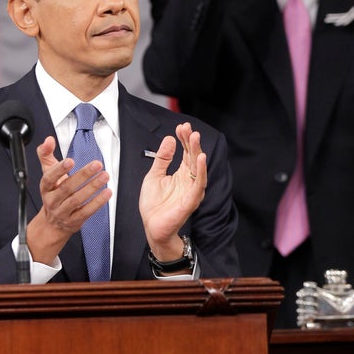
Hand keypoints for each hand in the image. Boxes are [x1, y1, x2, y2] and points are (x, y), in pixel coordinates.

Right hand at [25, 136, 111, 264]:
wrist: (52, 223)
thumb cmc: (53, 193)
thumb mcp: (48, 173)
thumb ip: (46, 154)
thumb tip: (48, 140)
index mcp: (46, 187)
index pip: (49, 177)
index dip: (59, 169)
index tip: (70, 160)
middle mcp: (52, 200)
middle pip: (67, 188)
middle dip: (83, 175)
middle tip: (97, 164)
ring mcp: (62, 212)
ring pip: (77, 200)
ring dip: (92, 187)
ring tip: (104, 176)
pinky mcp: (74, 221)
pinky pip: (86, 212)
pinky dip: (97, 202)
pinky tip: (106, 193)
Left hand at [139, 123, 206, 259]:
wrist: (152, 226)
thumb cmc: (154, 204)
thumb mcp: (154, 175)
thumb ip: (162, 158)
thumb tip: (169, 139)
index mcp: (180, 173)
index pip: (185, 152)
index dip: (184, 139)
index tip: (181, 126)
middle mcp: (188, 180)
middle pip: (192, 157)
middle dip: (191, 141)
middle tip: (188, 128)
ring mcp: (191, 189)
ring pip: (197, 167)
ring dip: (197, 151)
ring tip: (195, 137)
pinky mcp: (191, 199)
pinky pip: (199, 183)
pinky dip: (201, 170)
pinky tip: (201, 158)